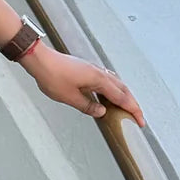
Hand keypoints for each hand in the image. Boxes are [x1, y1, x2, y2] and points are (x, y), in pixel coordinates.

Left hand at [21, 43, 145, 126]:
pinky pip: (106, 80)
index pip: (122, 97)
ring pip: (116, 83)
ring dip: (124, 95)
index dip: (132, 110)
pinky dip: (113, 89)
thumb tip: (102, 112)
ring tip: (126, 107)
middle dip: (132, 103)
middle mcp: (99, 72)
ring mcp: (93, 69)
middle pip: (123, 89)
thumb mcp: (69, 97)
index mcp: (99, 79)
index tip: (140, 120)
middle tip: (137, 117)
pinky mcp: (86, 69)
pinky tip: (109, 95)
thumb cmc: (52, 76)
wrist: (40, 59)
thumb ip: (87, 106)